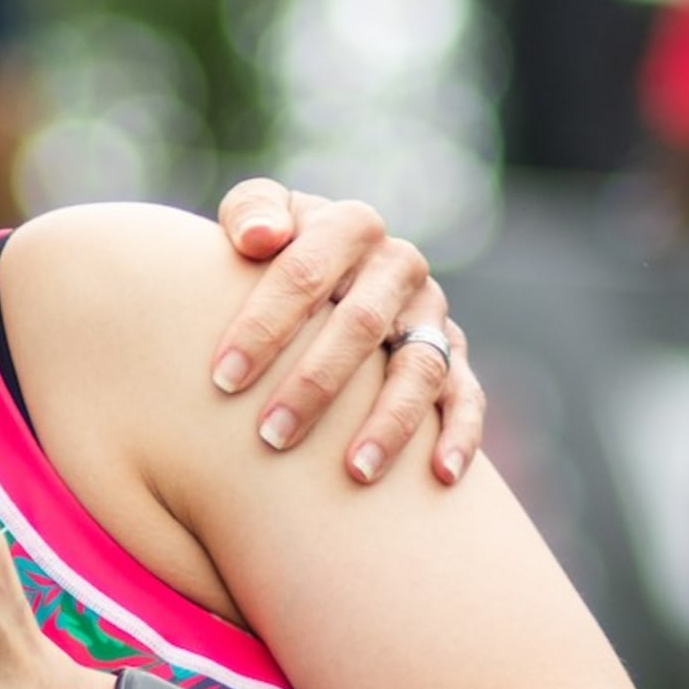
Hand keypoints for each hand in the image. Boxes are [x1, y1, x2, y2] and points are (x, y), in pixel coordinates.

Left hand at [209, 179, 486, 485]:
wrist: (321, 273)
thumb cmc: (269, 252)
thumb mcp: (254, 217)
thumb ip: (250, 213)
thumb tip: (259, 238)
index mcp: (349, 226)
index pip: (304, 273)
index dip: (263, 325)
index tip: (222, 379)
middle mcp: (398, 266)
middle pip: (360, 325)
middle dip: (314, 384)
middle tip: (270, 436)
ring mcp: (430, 312)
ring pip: (419, 367)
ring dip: (390, 421)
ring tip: (355, 471)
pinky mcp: (454, 354)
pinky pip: (466, 395)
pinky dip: (461, 434)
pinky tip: (442, 475)